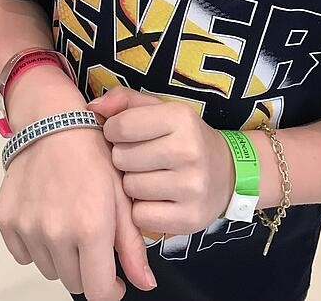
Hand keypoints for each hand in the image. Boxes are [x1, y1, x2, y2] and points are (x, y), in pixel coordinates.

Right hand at [0, 73, 156, 299]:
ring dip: (61, 257)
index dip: (110, 290)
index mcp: (90, 227)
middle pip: (73, 282)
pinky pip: (23, 254)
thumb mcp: (122, 194)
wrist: (54, 122)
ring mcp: (27, 227)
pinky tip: (48, 216)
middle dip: (87, 269)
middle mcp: (55, 233)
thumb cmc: (94, 154)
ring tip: (69, 221)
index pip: (98, 291)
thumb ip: (132, 245)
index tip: (113, 278)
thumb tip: (145, 284)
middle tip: (92, 238)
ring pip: (48, 269)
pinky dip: (36, 245)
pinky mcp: (6, 220)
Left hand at [89, 87, 235, 235]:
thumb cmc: (184, 138)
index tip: (123, 135)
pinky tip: (156, 199)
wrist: (227, 173)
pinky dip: (142, 210)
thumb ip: (125, 101)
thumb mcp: (161, 110)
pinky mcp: (189, 218)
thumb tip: (93, 106)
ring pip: (130, 188)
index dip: (113, 131)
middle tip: (139, 158)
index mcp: (180, 118)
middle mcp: (188, 150)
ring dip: (132, 184)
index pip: (121, 126)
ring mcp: (191, 187)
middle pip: (122, 158)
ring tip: (148, 177)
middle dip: (123, 158)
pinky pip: (140, 217)